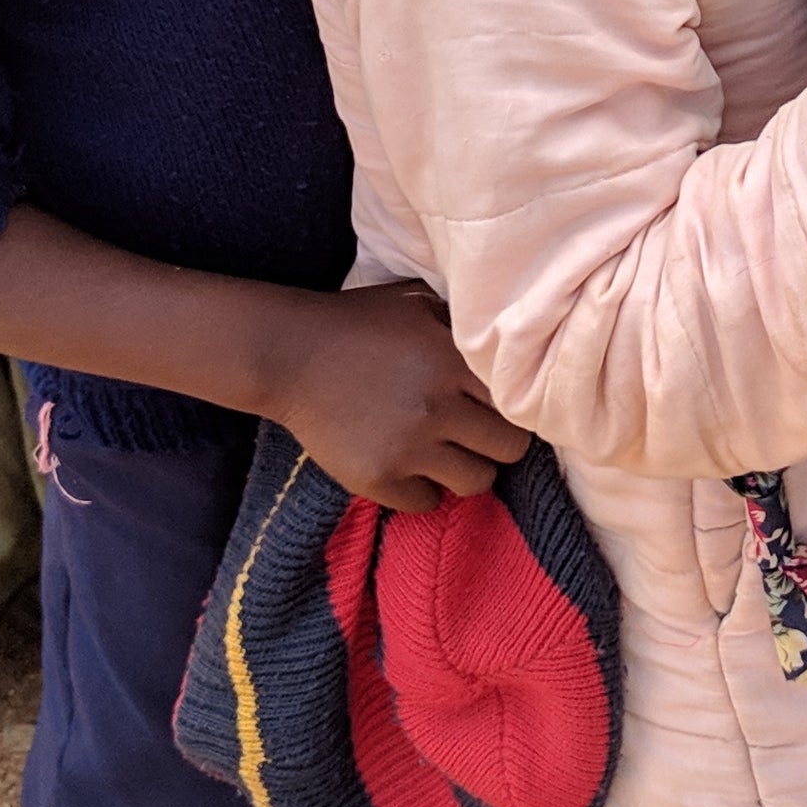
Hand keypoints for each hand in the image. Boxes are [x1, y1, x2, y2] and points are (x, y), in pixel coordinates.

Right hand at [259, 282, 531, 514]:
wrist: (288, 355)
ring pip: (476, 483)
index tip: (494, 407)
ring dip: (465, 469)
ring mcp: (407, 448)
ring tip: (444, 452)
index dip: (511, 407)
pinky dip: (421, 489)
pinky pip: (426, 503)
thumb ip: (464, 323)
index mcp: (452, 362)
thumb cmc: (358, 322)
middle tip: (474, 433)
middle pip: (509, 450)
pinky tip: (408, 465)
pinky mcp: (376, 478)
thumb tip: (508, 344)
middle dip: (495, 442)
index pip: (519, 405)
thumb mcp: (418, 303)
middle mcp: (437, 408)